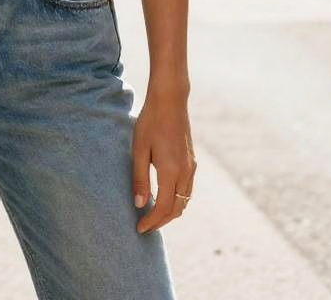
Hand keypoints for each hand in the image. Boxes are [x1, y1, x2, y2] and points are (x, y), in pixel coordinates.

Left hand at [131, 88, 195, 233]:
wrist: (170, 100)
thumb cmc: (150, 122)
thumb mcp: (139, 149)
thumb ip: (140, 178)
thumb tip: (140, 205)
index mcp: (171, 172)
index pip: (163, 208)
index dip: (152, 222)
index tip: (139, 229)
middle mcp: (185, 173)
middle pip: (177, 209)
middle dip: (161, 221)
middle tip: (145, 226)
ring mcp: (191, 167)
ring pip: (184, 201)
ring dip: (170, 212)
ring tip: (153, 215)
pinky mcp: (191, 161)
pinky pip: (187, 190)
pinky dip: (177, 200)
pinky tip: (164, 197)